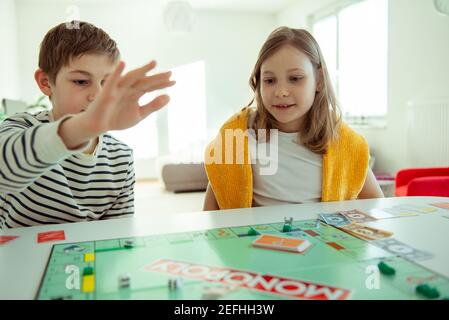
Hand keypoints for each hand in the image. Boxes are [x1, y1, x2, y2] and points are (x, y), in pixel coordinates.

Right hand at [58, 60, 174, 149]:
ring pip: (131, 78)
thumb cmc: (117, 118)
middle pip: (144, 81)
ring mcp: (118, 88)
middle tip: (170, 73)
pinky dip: (117, 72)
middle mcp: (128, 88)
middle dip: (156, 78)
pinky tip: (123, 64)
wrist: (98, 125)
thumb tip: (169, 97)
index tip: (174, 81)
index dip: (162, 84)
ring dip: (141, 71)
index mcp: (135, 93)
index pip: (151, 86)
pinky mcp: (107, 92)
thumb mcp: (139, 114)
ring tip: (153, 64)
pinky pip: (112, 81)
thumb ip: (153, 106)